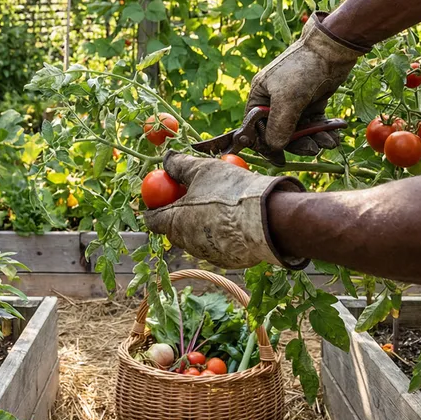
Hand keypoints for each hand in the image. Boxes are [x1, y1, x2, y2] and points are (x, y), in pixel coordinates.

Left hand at [143, 151, 307, 269]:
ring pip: (195, 236)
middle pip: (174, 228)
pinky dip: (219, 233)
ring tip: (216, 204)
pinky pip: (216, 245)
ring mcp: (207, 254)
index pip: (152, 219)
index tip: (163, 195)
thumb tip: (167, 158)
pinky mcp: (227, 261)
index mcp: (174, 222)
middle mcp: (186, 242)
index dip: (155, 205)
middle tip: (192, 195)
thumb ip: (180, 165)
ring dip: (200, 223)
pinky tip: (233, 218)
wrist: (269, 218)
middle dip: (179, 212)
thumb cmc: (230, 191)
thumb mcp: (203, 169)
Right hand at [246, 13, 366, 163]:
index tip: (279, 157)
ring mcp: (294, 103)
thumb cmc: (302, 69)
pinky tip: (333, 137)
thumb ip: (278, 125)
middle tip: (312, 150)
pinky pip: (314, 124)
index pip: (257, 128)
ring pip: (300, 131)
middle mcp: (275, 102)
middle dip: (297, 143)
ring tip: (328, 142)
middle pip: (280, 133)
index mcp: (260, 97)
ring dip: (313, 139)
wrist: (332, 49)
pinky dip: (322, 132)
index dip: (267, 144)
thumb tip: (273, 148)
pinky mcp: (312, 103)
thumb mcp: (287, 99)